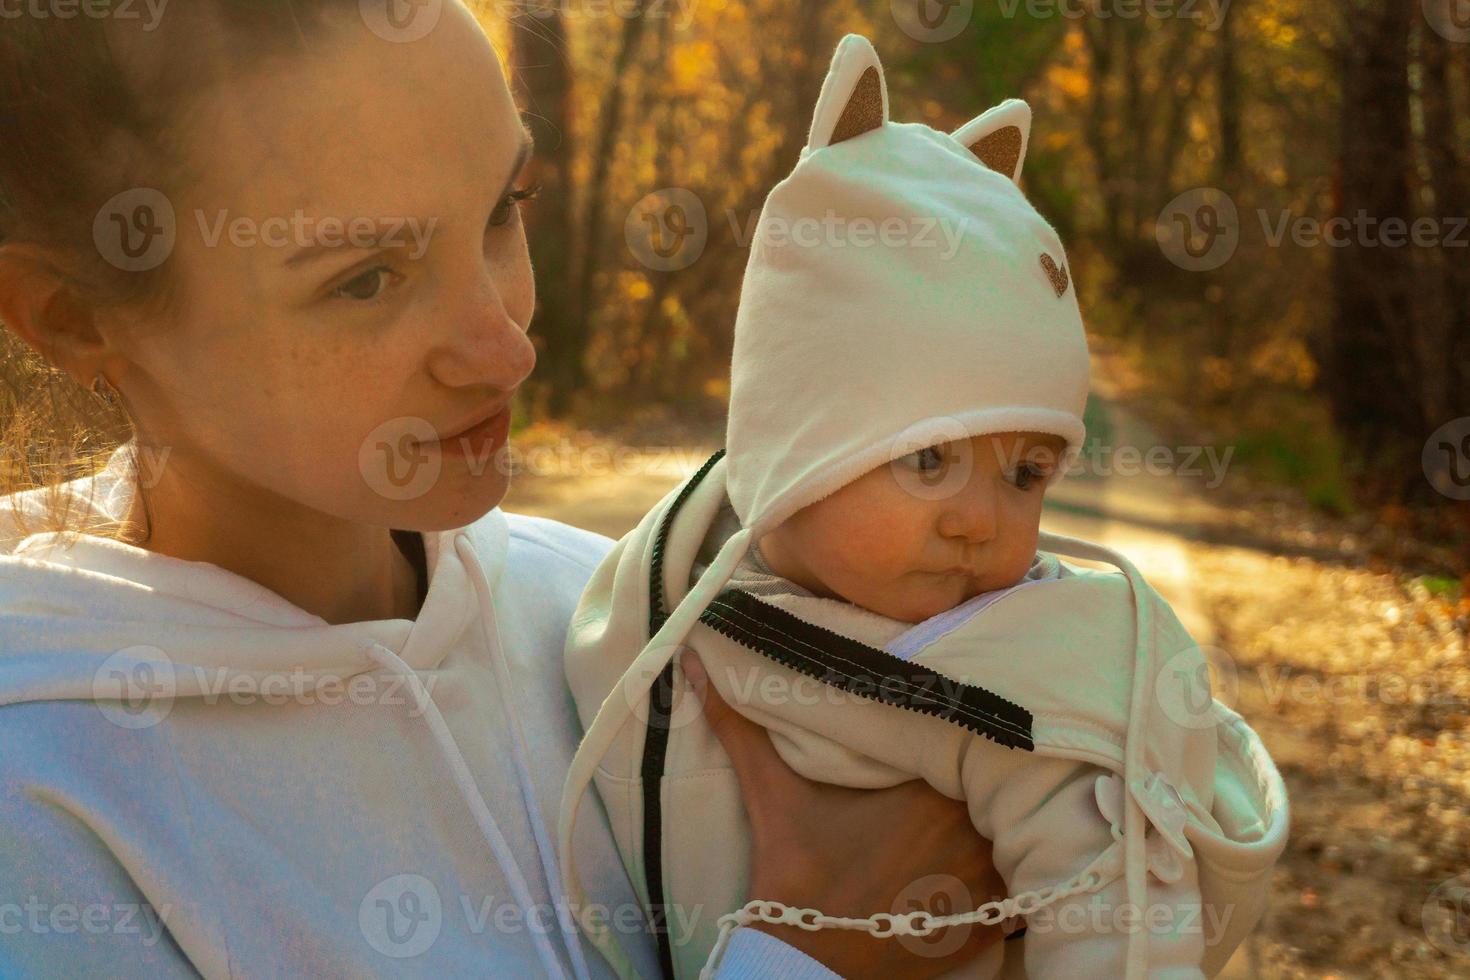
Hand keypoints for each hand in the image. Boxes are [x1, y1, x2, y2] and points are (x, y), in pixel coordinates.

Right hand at [685, 653, 1010, 978]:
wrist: (805, 957)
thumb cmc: (794, 869)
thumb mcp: (770, 790)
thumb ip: (741, 723)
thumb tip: (693, 660)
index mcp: (930, 791)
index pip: (970, 746)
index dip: (964, 737)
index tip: (950, 729)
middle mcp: (968, 834)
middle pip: (995, 790)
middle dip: (983, 780)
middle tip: (955, 774)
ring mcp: (982, 886)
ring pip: (1012, 837)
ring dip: (999, 827)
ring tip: (980, 815)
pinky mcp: (985, 929)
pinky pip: (1016, 894)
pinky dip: (1005, 881)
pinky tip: (982, 867)